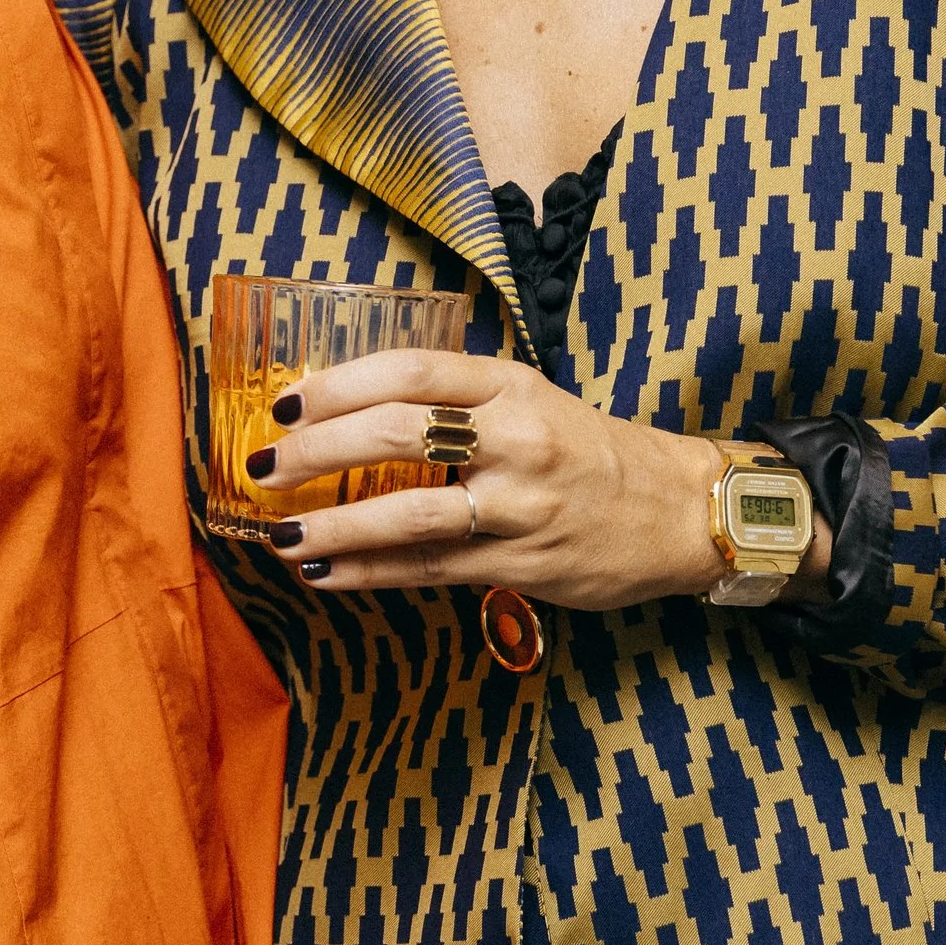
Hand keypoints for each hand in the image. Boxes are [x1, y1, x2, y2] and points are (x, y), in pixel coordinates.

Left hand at [242, 350, 828, 612]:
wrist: (681, 511)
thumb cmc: (590, 452)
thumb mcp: (531, 401)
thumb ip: (455, 403)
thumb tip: (347, 412)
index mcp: (512, 386)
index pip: (411, 371)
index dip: (339, 385)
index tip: (286, 402)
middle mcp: (516, 439)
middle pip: (398, 434)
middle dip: (316, 451)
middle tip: (263, 465)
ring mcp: (520, 505)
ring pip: (408, 514)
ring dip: (331, 527)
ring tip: (278, 535)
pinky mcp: (522, 564)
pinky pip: (428, 569)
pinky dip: (367, 573)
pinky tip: (324, 573)